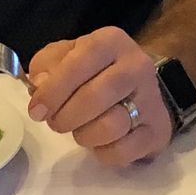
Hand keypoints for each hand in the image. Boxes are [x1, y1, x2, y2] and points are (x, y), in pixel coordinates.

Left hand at [27, 28, 172, 164]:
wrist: (138, 87)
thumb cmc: (93, 70)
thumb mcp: (65, 56)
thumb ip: (46, 65)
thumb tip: (40, 86)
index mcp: (111, 42)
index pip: (80, 62)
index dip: (54, 89)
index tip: (37, 110)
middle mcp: (137, 66)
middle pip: (95, 98)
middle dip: (65, 117)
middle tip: (56, 122)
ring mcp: (152, 99)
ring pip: (110, 126)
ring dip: (84, 135)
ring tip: (80, 129)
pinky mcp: (158, 130)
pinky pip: (123, 151)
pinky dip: (103, 153)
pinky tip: (100, 142)